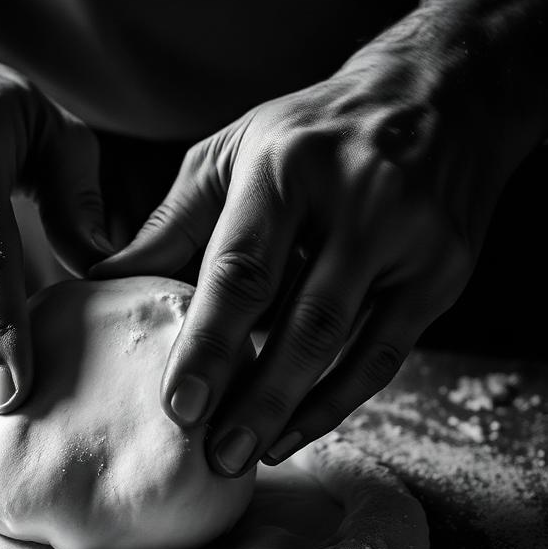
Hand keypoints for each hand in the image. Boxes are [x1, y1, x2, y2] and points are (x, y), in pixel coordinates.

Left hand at [93, 0, 547, 473]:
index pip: (243, 269)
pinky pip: (386, 355)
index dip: (211, 344)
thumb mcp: (237, 152)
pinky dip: (339, 400)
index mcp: (287, 165)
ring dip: (295, 411)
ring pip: (348, 345)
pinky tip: (297, 430)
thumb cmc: (314, 133)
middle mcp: (356, 199)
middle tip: (213, 456)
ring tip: (248, 455)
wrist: (445, 93)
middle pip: (302, 320)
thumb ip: (174, 223)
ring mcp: (410, 238)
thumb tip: (102, 283)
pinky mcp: (445, 271)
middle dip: (255, 397)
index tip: (179, 406)